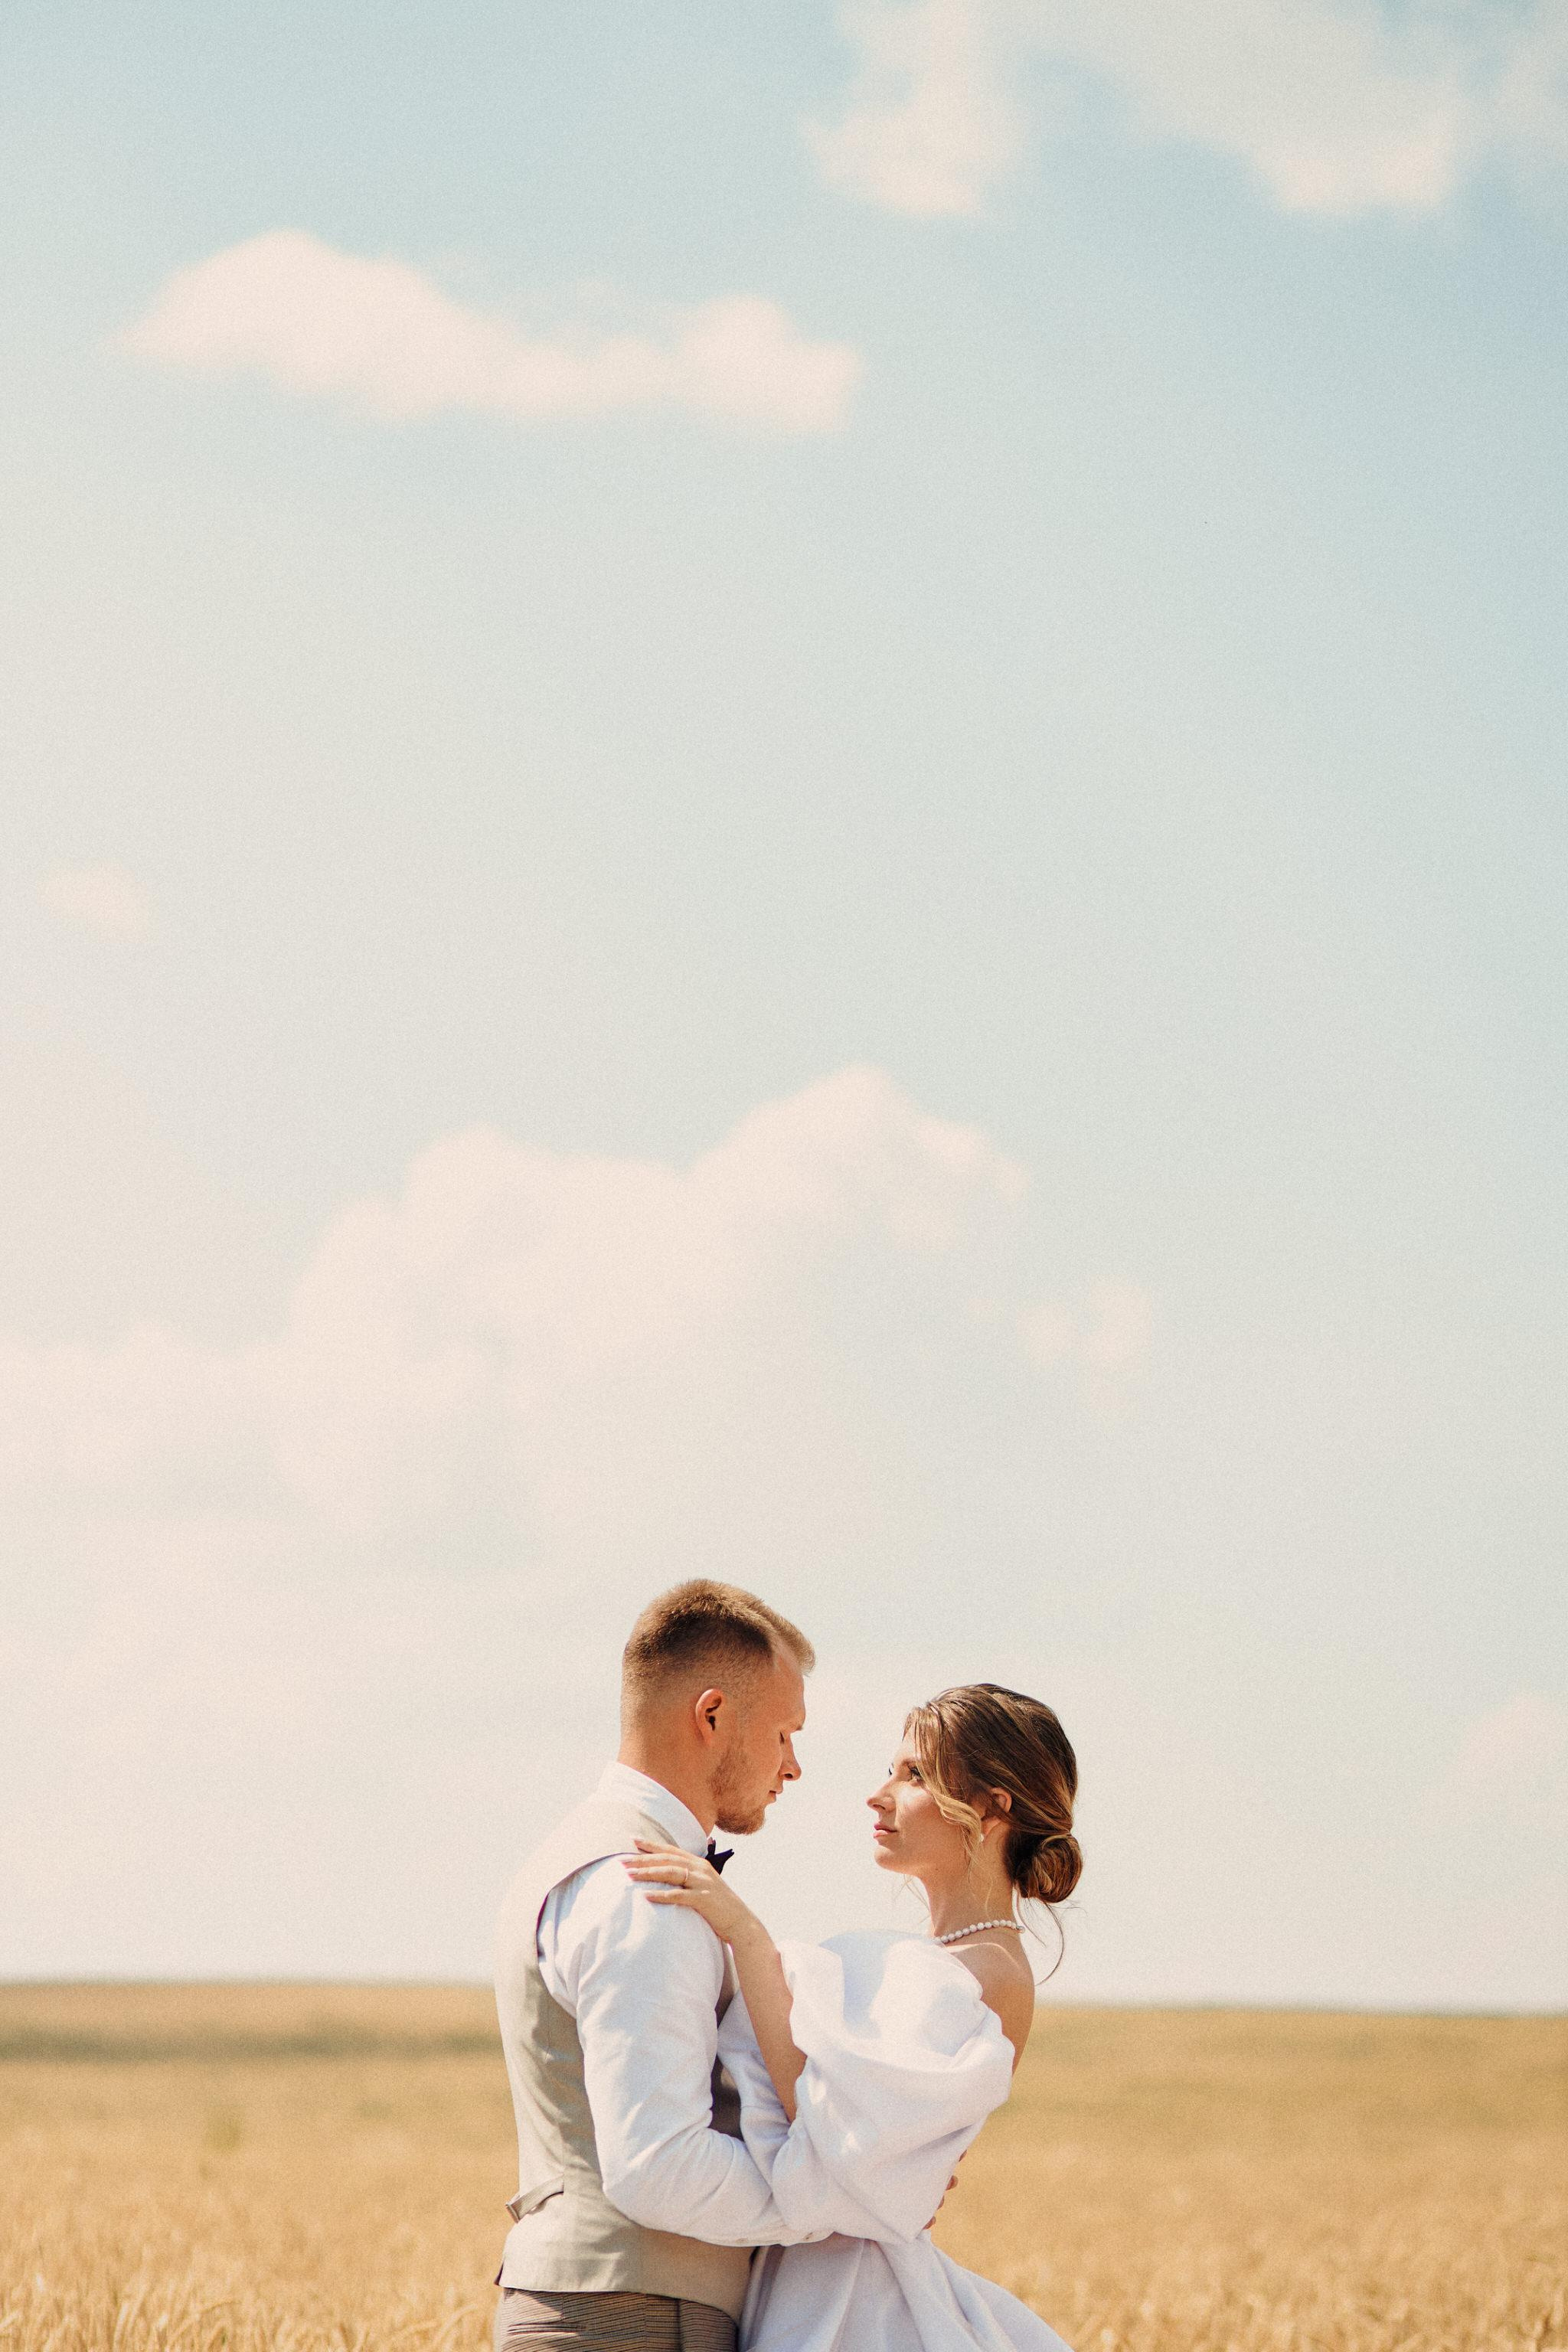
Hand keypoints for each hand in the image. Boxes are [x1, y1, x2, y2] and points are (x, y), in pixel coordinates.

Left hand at [622, 1841, 759, 1947]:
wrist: (741, 1921)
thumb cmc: (719, 1905)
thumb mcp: (705, 1884)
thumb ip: (690, 1876)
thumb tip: (670, 1873)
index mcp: (699, 1863)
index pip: (671, 1850)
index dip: (652, 1845)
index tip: (633, 1840)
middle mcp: (700, 1869)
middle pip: (666, 1859)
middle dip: (643, 1858)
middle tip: (622, 1860)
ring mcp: (702, 1883)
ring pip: (670, 1873)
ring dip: (648, 1873)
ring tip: (629, 1875)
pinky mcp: (703, 1899)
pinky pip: (678, 1895)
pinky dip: (661, 1895)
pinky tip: (646, 1896)